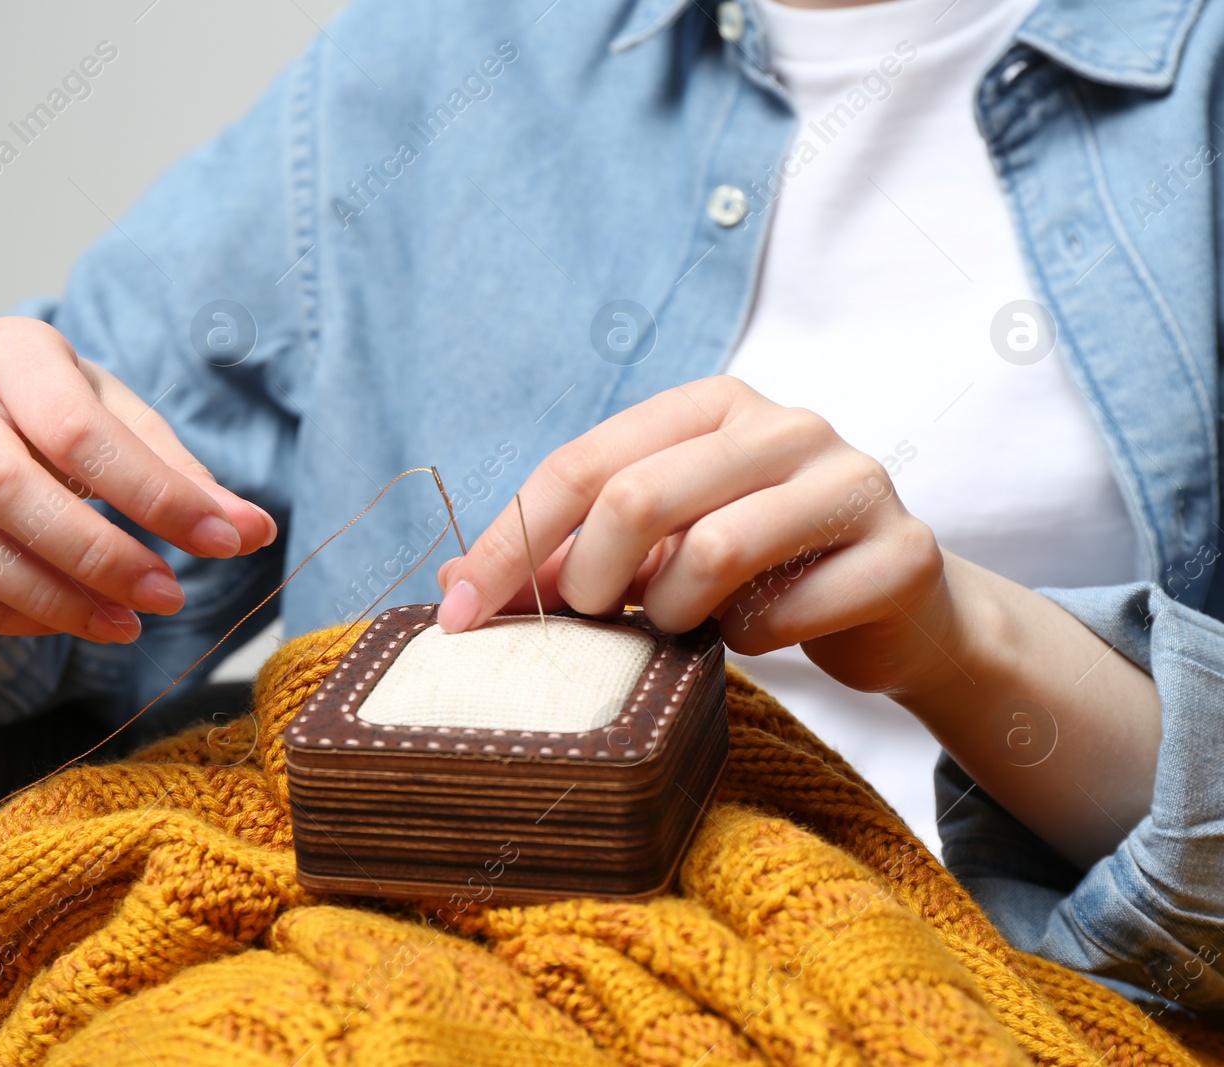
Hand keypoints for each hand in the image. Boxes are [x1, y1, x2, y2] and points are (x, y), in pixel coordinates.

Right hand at [0, 316, 275, 642]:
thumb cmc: (55, 418)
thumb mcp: (122, 423)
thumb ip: (183, 477)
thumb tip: (252, 529)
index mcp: (7, 347)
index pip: (77, 427)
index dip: (153, 493)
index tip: (222, 542)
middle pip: (4, 486)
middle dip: (96, 555)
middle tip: (164, 598)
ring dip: (50, 598)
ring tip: (122, 624)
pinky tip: (59, 625)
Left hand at [435, 376, 953, 697]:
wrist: (901, 608)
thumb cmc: (758, 572)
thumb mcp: (655, 551)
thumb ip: (566, 559)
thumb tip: (455, 591)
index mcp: (712, 405)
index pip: (582, 464)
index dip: (509, 542)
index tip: (460, 614)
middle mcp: (785, 425)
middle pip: (637, 497)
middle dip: (588, 579)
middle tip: (587, 621)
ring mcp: (851, 481)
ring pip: (712, 551)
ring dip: (674, 611)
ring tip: (683, 621)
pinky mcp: (900, 552)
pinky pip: (782, 613)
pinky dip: (749, 642)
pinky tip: (759, 633)